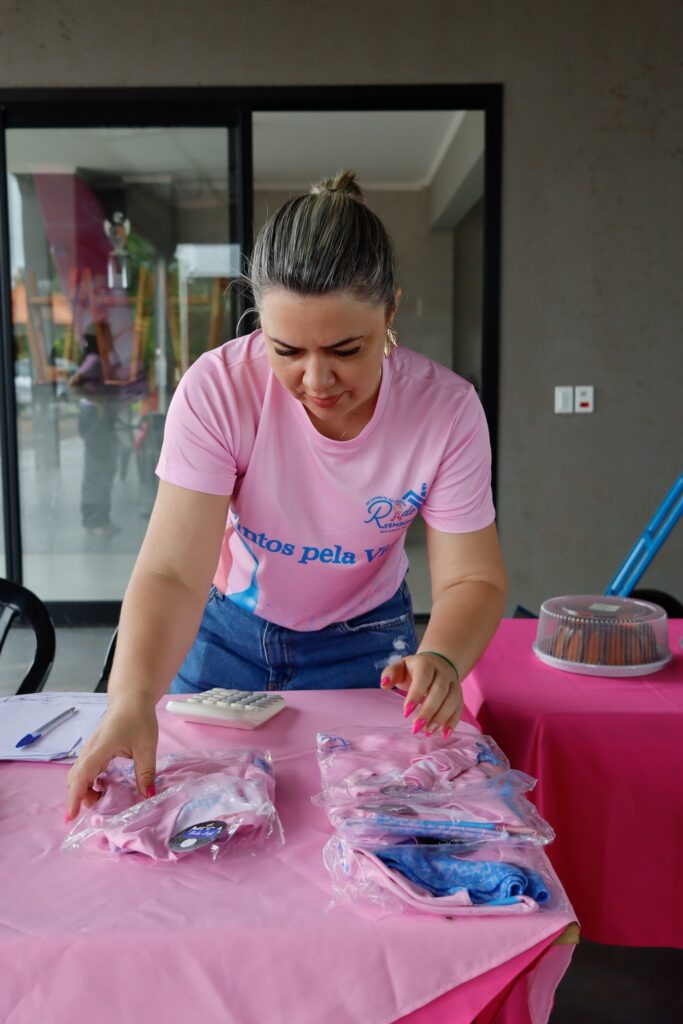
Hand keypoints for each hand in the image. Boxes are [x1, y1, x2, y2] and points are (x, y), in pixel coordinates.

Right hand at [65, 696, 158, 821]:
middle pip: (75, 779)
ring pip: (79, 775)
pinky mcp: (93, 750)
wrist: (131, 699)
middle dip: (81, 797)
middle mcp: (90, 750)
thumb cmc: (139, 718)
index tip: (71, 816)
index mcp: (100, 748)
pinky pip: (85, 770)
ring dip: (86, 790)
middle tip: (101, 808)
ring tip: (105, 799)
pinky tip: (105, 786)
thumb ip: (146, 772)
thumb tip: (148, 796)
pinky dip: (89, 782)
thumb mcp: (147, 747)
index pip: (82, 776)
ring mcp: (90, 749)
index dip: (75, 797)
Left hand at [380, 652, 462, 736]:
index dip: (415, 694)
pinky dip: (453, 721)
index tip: (406, 712)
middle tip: (416, 728)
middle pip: (439, 691)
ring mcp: (454, 683)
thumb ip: (390, 673)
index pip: (423, 678)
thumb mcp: (400, 667)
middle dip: (428, 711)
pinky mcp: (460, 695)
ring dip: (441, 718)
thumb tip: (384, 684)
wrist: (437, 663)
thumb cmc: (414, 670)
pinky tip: (444, 733)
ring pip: (452, 700)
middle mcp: (443, 672)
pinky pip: (459, 708)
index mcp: (426, 664)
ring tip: (427, 731)